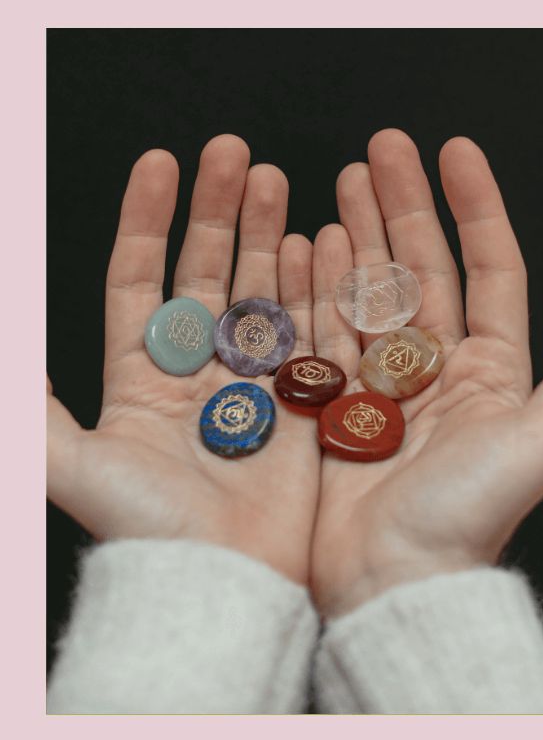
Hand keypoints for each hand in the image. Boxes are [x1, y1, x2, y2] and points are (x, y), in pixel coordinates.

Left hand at [47, 136, 318, 584]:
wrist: (221, 583)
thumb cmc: (147, 529)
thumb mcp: (73, 463)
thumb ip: (38, 414)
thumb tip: (13, 362)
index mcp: (141, 378)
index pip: (142, 279)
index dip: (148, 219)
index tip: (162, 162)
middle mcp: (197, 375)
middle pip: (205, 274)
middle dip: (217, 213)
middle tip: (234, 156)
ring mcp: (253, 388)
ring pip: (259, 295)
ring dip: (265, 237)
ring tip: (274, 180)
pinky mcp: (301, 408)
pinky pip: (308, 335)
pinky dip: (312, 288)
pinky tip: (316, 243)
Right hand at [310, 130, 542, 616]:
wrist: (393, 581)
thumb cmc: (463, 516)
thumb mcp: (533, 443)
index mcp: (491, 373)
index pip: (490, 270)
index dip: (475, 207)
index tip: (450, 151)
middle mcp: (438, 375)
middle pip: (422, 272)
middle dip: (403, 207)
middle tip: (377, 152)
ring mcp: (381, 390)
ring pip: (369, 295)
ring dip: (357, 238)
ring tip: (338, 184)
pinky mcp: (334, 410)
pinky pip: (324, 336)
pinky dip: (316, 290)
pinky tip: (307, 247)